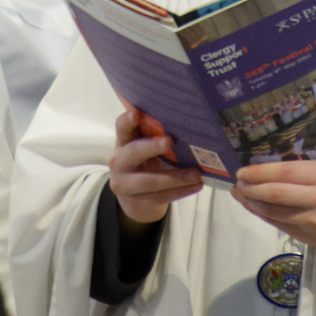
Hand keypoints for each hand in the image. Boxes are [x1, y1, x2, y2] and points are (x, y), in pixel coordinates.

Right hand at [109, 103, 200, 227]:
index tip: (136, 113)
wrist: (134, 199)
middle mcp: (119, 162)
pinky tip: (196, 185)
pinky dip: (181, 191)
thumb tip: (182, 119)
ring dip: (176, 177)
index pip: (122, 128)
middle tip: (170, 141)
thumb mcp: (143, 147)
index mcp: (123, 142)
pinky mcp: (138, 202)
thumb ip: (152, 134)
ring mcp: (125, 184)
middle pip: (133, 152)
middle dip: (151, 147)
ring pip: (150, 181)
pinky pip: (161, 197)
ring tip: (196, 174)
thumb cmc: (144, 163)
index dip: (128, 121)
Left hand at [233, 158, 315, 247]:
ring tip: (241, 195)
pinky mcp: (309, 237)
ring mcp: (313, 220)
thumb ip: (295, 171)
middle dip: (250, 188)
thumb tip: (258, 172)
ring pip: (274, 212)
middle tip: (237, 184)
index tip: (241, 172)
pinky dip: (262, 215)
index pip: (283, 172)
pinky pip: (279, 224)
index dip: (258, 173)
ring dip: (252, 203)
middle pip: (275, 193)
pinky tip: (253, 207)